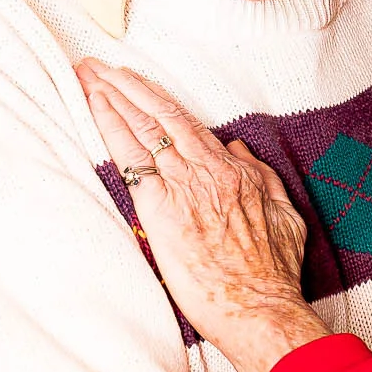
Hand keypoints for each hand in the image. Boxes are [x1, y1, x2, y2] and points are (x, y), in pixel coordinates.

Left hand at [76, 57, 330, 371]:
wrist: (260, 307)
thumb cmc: (273, 273)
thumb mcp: (283, 215)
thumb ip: (260, 178)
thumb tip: (237, 150)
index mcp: (234, 171)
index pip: (186, 124)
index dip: (155, 99)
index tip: (133, 83)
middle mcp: (207, 169)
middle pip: (160, 115)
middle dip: (126, 85)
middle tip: (96, 64)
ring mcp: (183, 186)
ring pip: (143, 127)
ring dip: (112, 96)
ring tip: (87, 74)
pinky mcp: (161, 208)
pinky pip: (131, 156)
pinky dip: (112, 126)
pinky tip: (94, 106)